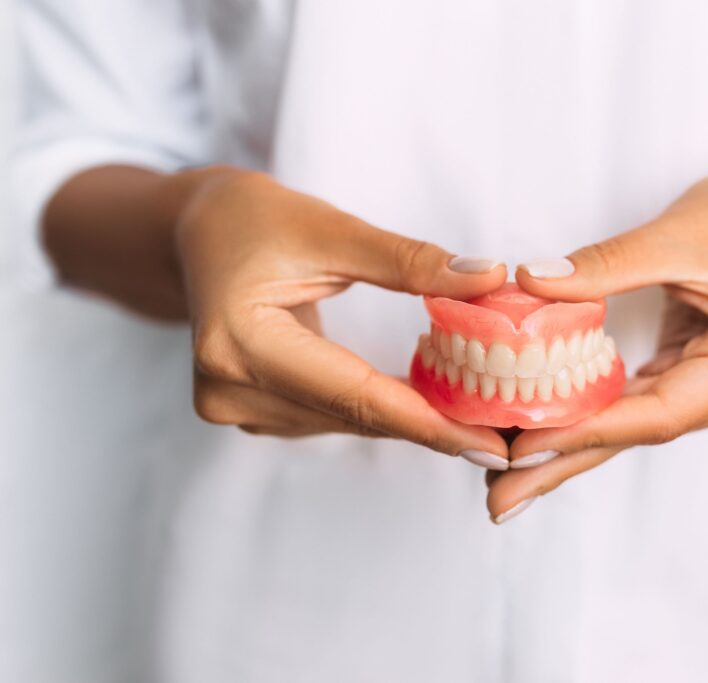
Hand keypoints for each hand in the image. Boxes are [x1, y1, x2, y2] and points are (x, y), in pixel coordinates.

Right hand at [174, 168, 509, 458]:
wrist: (193, 232)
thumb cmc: (253, 218)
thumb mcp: (331, 228)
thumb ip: (409, 261)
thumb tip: (489, 281)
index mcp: (241, 343)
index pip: (355, 395)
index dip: (429, 422)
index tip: (492, 443)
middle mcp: (229, 390)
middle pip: (354, 416)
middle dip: (433, 427)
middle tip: (506, 438)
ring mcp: (233, 407)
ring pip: (346, 422)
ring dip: (410, 419)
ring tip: (478, 417)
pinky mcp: (247, 410)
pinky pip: (331, 416)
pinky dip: (378, 408)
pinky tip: (425, 402)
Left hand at [486, 157, 707, 521]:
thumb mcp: (676, 233)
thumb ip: (605, 265)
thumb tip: (531, 282)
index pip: (660, 412)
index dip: (587, 430)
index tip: (521, 447)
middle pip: (641, 433)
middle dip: (565, 464)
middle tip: (499, 501)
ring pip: (633, 425)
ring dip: (570, 447)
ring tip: (505, 477)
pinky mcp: (699, 380)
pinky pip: (636, 404)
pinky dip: (590, 416)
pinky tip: (542, 433)